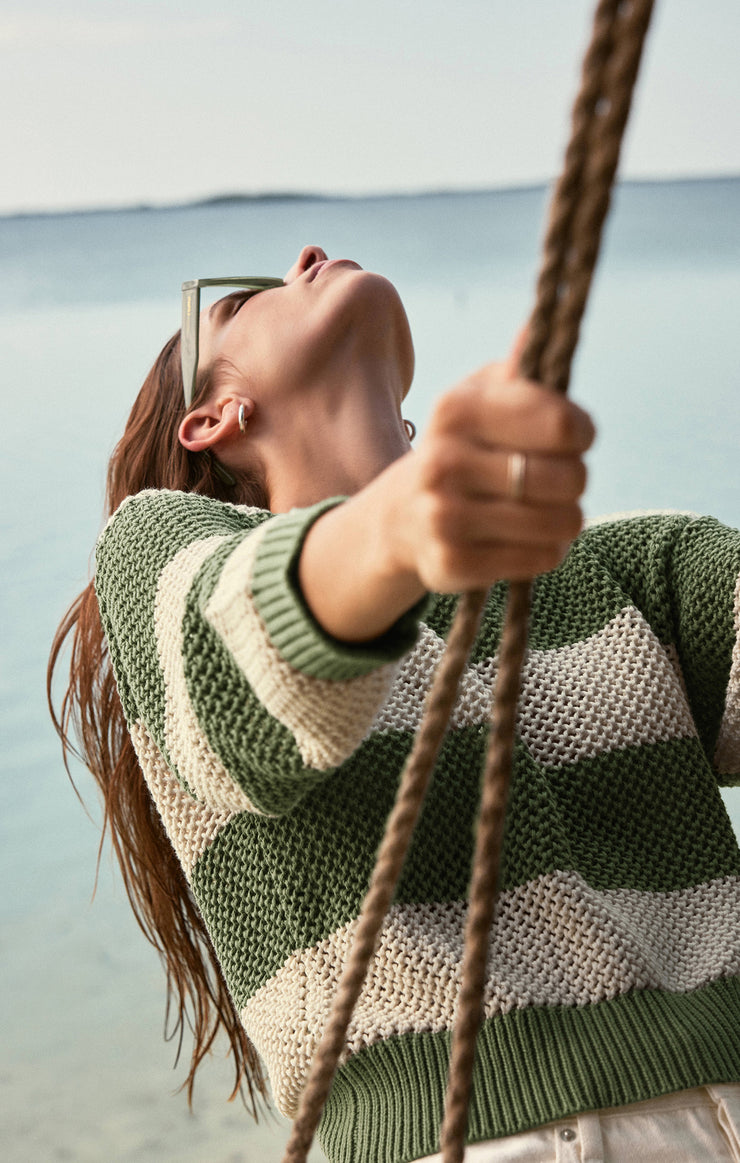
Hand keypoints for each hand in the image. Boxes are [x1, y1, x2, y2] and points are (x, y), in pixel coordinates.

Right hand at [390, 352, 594, 593]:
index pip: (560, 423)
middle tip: (557, 480)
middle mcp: (444, 462)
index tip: (574, 437)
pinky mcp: (452, 565)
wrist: (398, 519)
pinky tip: (527, 540)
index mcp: (454, 410)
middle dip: (575, 480)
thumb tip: (539, 324)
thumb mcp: (477, 402)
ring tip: (546, 511)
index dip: (581, 432)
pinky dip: (547, 551)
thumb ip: (515, 373)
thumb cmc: (458, 451)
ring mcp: (444, 517)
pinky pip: (539, 558)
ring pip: (560, 522)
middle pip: (568, 477)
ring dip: (567, 519)